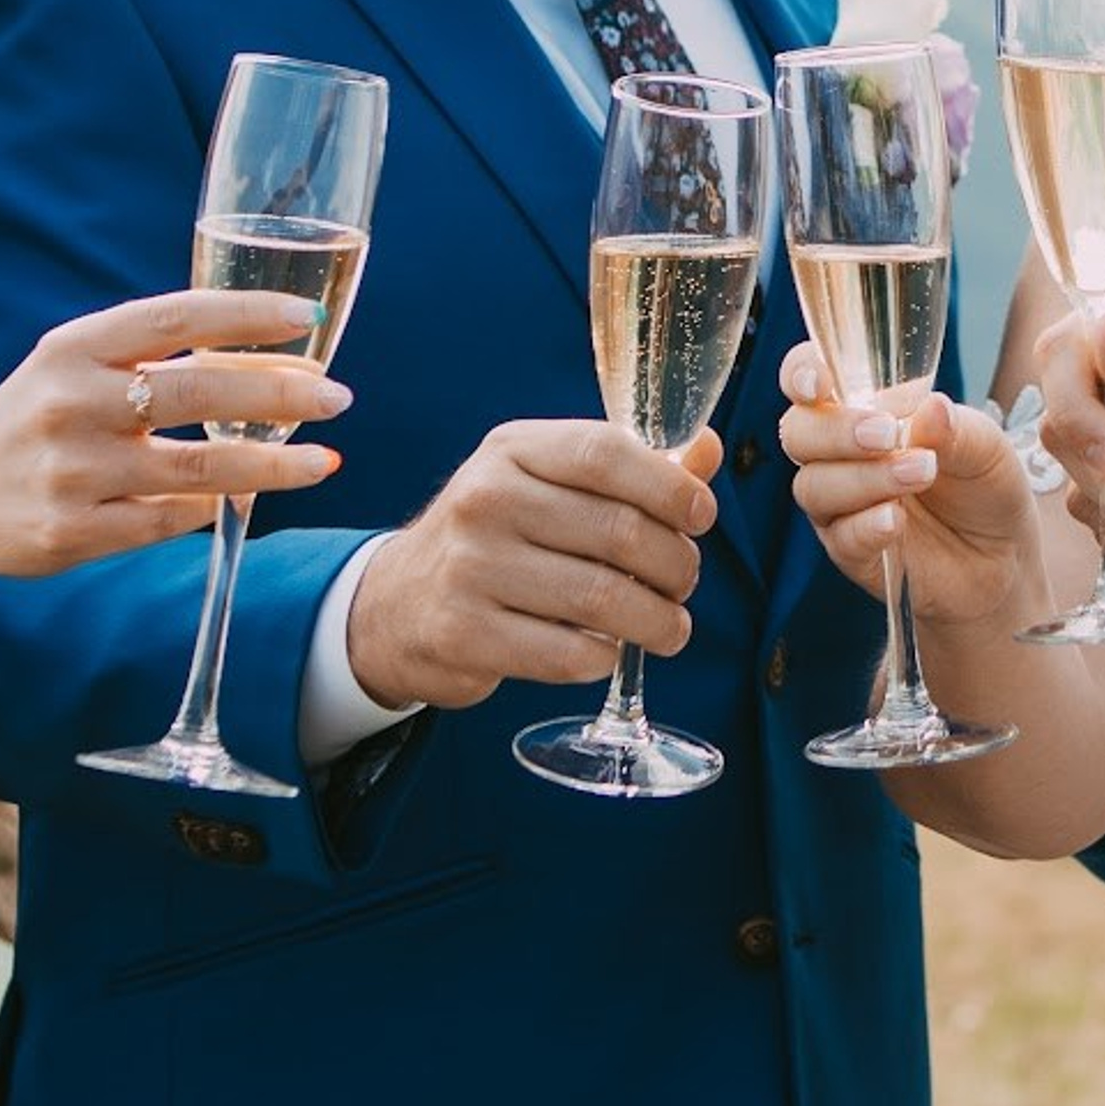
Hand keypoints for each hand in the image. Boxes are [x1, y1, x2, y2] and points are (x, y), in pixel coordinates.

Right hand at [0, 290, 353, 592]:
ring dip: (273, 466)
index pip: (177, 318)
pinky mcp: (74, 533)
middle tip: (336, 395)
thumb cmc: (37, 416)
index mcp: (76, 348)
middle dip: (280, 394)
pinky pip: (169, 521)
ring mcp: (74, 473)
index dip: (246, 313)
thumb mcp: (76, 365)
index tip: (307, 315)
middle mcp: (73, 404)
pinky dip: (217, 509)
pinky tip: (248, 500)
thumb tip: (271, 357)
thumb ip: (154, 356)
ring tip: (326, 460)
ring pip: (199, 469)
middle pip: (199, 392)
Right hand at [345, 420, 718, 714]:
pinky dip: (606, 656)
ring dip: (657, 620)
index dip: (670, 486)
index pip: (605, 454)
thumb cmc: (495, 536)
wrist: (394, 603)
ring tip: (669, 627)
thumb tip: (709, 449)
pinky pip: (568, 653)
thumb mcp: (545, 483)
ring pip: (603, 598)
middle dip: (675, 564)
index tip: (702, 516)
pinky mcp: (463, 634)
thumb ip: (628, 470)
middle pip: (618, 531)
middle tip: (684, 583)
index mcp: (512, 449)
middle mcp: (485, 500)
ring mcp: (470, 567)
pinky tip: (609, 649)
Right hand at [777, 348, 1042, 625]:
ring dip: (864, 478)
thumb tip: (932, 407)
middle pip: (798, 433)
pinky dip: (866, 525)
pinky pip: (840, 538)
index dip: (801, 373)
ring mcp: (841, 504)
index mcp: (861, 408)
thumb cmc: (983, 482)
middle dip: (836, 431)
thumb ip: (954, 428)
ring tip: (921, 473)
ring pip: (814, 486)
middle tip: (886, 435)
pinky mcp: (853, 552)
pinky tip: (896, 520)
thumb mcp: (986, 445)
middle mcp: (839, 453)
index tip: (818, 383)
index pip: (807, 380)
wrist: (1005, 551)